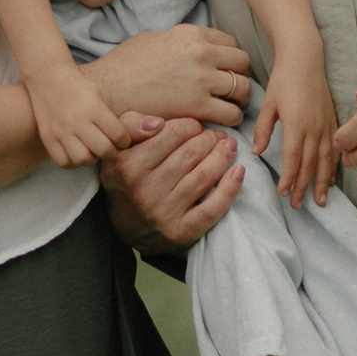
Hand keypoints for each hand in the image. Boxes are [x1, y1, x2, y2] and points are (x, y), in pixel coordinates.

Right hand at [26, 63, 130, 170]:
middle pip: (103, 150)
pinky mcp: (48, 138)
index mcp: (94, 108)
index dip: (125, 140)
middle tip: (110, 147)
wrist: (47, 77)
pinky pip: (64, 162)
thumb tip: (141, 131)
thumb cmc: (79, 86)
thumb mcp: (100, 94)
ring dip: (92, 158)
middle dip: (111, 151)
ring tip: (92, 150)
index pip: (118, 135)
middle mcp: (77, 121)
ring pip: (83, 159)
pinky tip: (77, 153)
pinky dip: (73, 162)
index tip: (122, 139)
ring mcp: (61, 131)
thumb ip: (113, 116)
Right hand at [100, 22, 251, 125]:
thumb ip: (177, 41)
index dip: (230, 59)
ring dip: (239, 99)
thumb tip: (188, 46)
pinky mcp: (198, 106)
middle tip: (232, 89)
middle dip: (239, 76)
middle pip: (242, 63)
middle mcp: (201, 53)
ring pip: (243, 88)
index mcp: (191, 34)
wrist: (107, 91)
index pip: (230, 43)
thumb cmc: (123, 67)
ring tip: (229, 106)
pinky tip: (220, 121)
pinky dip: (231, 119)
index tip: (226, 70)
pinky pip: (232, 113)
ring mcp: (202, 79)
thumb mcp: (151, 39)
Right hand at [103, 113, 245, 252]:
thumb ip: (131, 125)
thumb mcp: (117, 149)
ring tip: (230, 147)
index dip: (190, 126)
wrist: (127, 228)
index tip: (196, 127)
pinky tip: (239, 172)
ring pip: (204, 177)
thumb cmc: (126, 180)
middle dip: (210, 140)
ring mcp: (164, 214)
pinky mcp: (181, 233)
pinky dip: (230, 188)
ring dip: (223, 157)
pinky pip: (212, 209)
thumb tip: (157, 122)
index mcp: (128, 166)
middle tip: (218, 136)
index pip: (171, 134)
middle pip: (191, 154)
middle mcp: (145, 190)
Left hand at [254, 45, 338, 207]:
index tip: (284, 194)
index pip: (293, 159)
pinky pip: (335, 149)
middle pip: (310, 165)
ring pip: (326, 160)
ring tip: (320, 200)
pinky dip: (334, 166)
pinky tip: (331, 178)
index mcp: (297, 125)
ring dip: (322, 182)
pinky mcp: (333, 120)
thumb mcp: (268, 104)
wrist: (305, 59)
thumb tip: (258, 152)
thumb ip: (264, 129)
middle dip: (304, 187)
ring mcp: (327, 125)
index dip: (289, 179)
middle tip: (299, 205)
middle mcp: (315, 128)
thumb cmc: (283, 79)